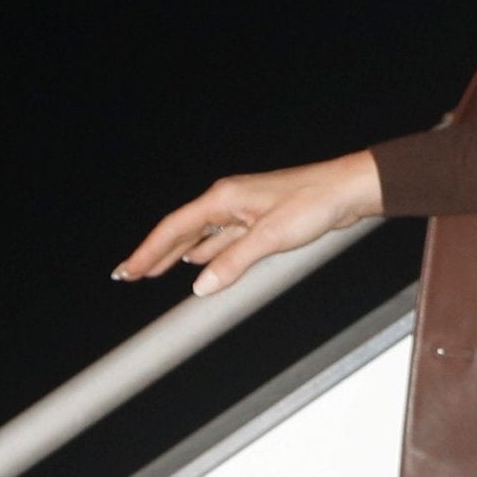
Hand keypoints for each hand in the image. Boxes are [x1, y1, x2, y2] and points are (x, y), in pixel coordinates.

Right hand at [113, 151, 383, 296]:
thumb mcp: (271, 236)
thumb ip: (233, 262)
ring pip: (202, 235)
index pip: (175, 226)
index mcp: (225, 197)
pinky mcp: (261, 220)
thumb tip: (200, 286)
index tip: (127, 271)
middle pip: (183, 230)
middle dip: (156, 252)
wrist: (349, 190)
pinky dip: (207, 252)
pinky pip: (223, 239)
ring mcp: (245, 210)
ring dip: (179, 253)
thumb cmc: (314, 202)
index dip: (148, 251)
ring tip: (155, 270)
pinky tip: (199, 261)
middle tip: (130, 274)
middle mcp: (230, 200)